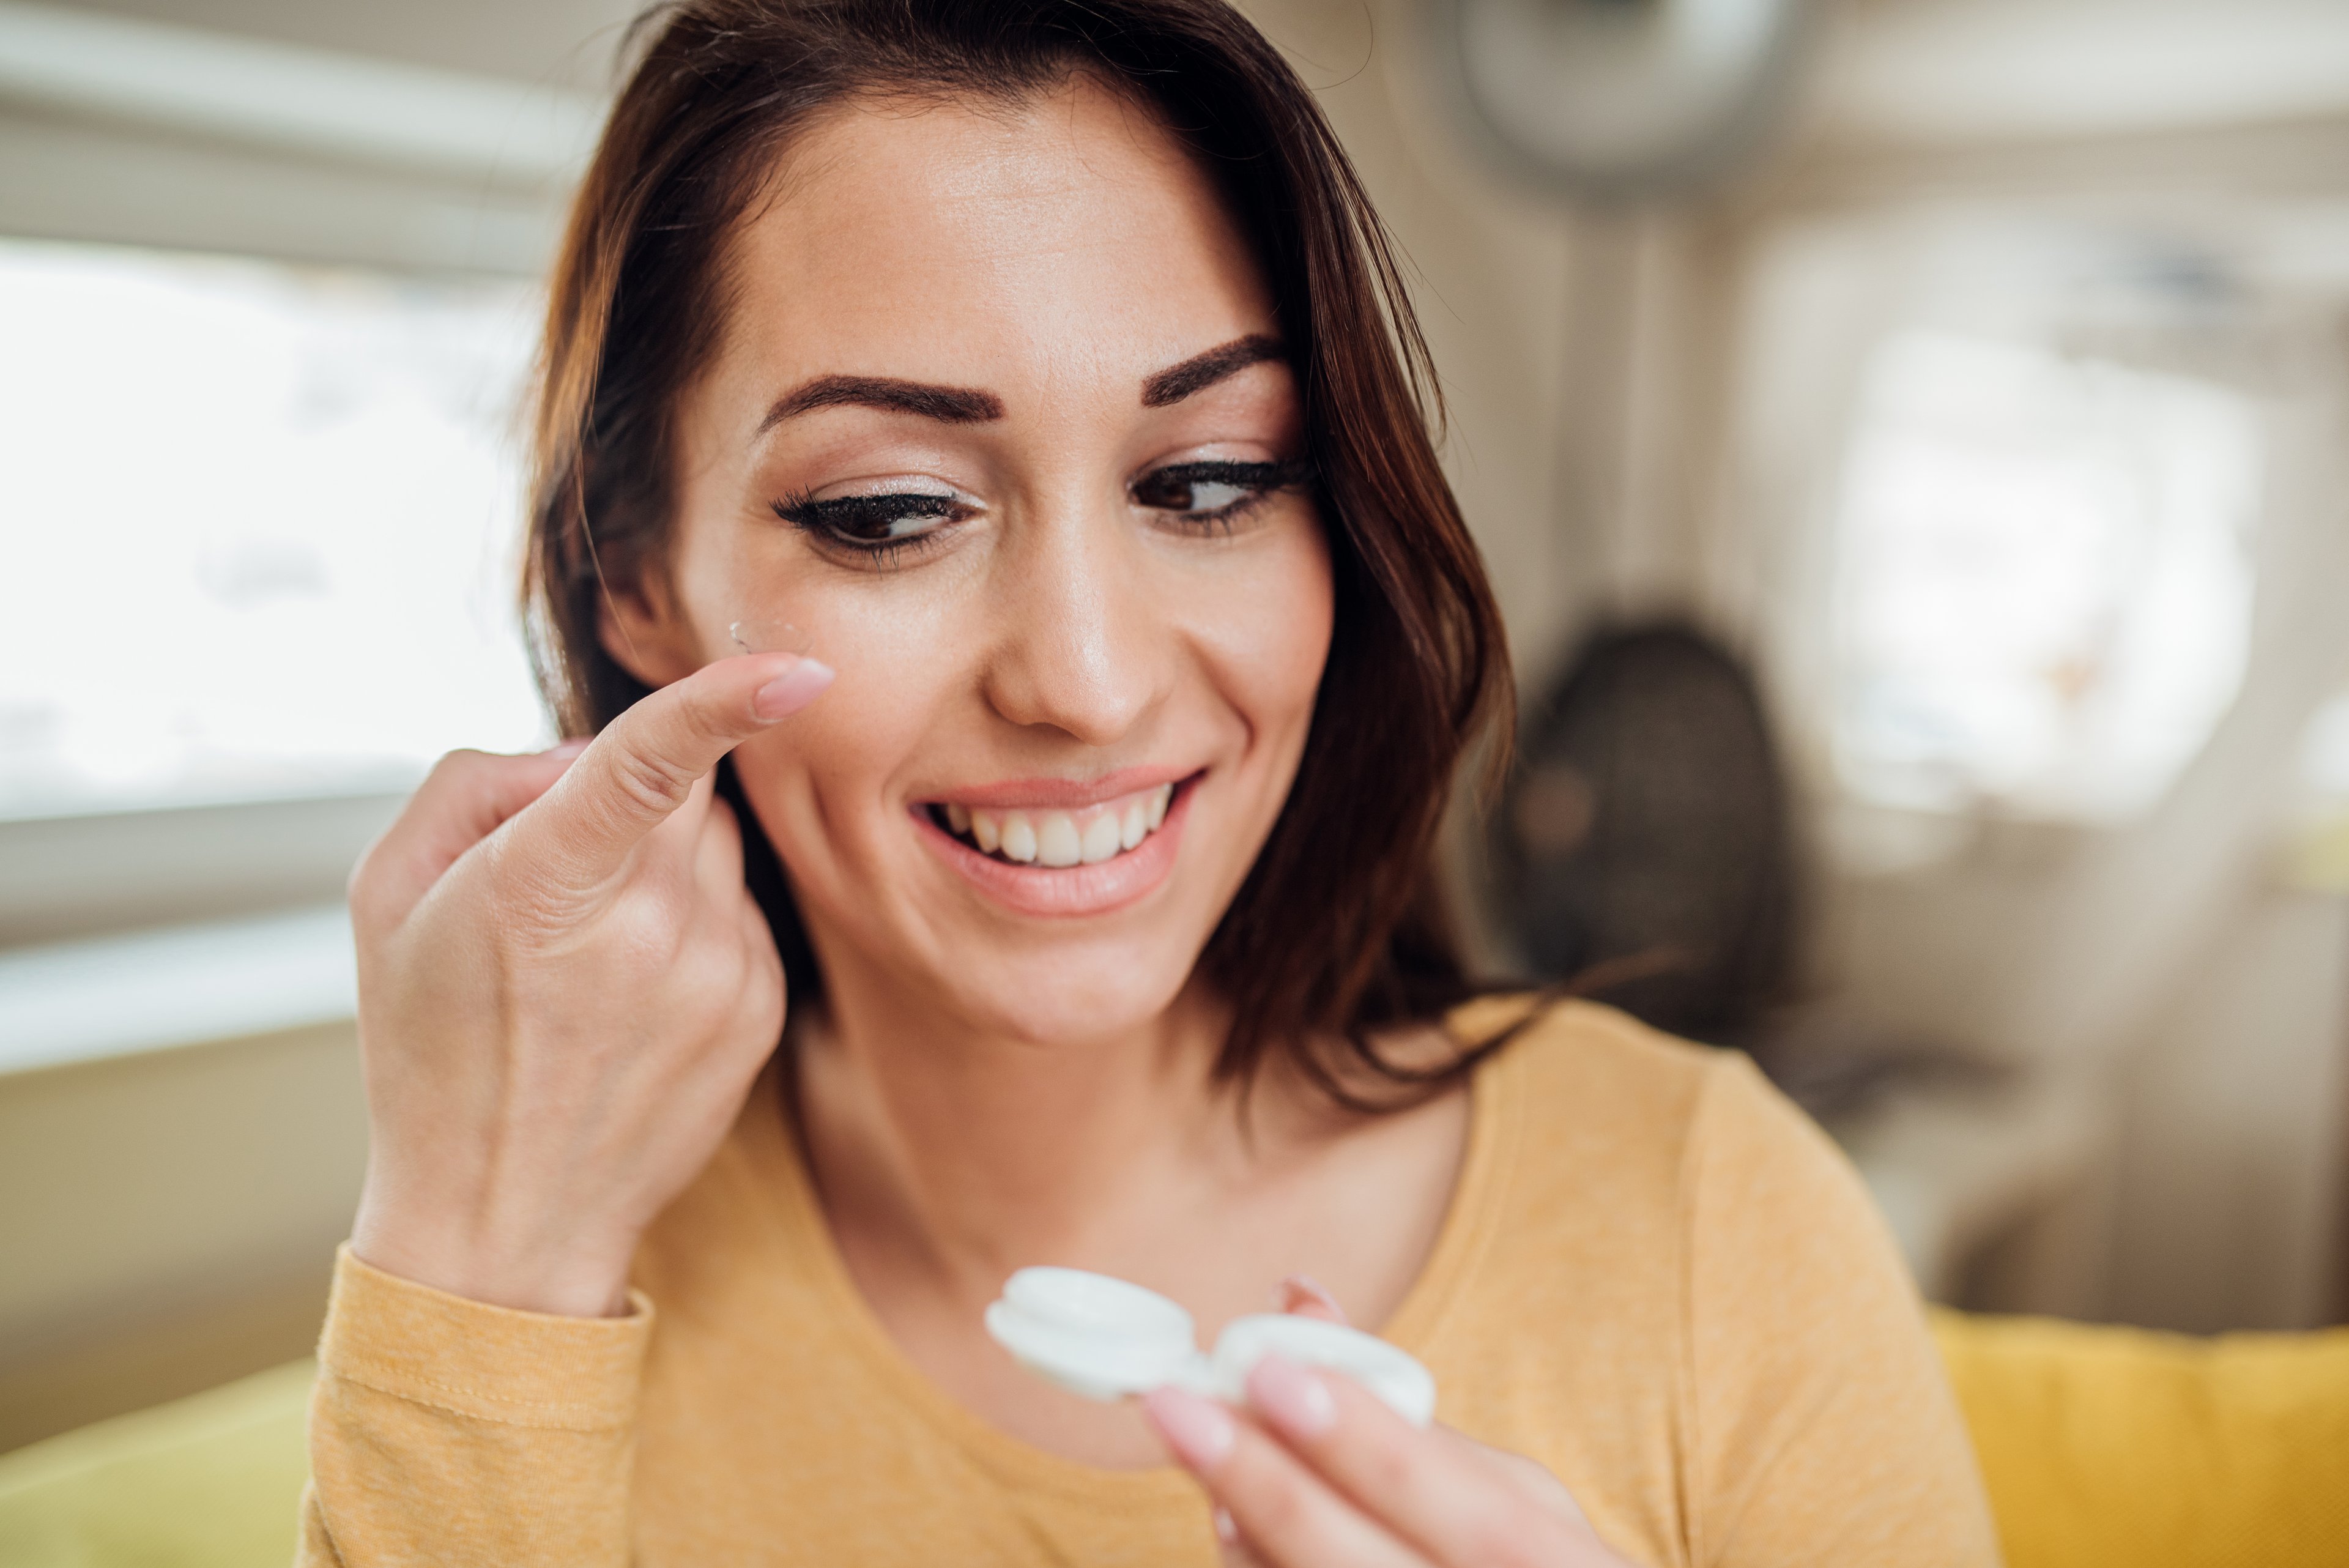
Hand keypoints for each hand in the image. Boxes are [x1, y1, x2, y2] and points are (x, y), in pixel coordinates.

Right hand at [345, 651, 832, 1317]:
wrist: (504, 1219)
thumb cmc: (431, 1047)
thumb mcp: (388, 896)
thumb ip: (478, 782)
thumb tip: (585, 752)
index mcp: (543, 888)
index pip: (648, 766)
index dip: (725, 699)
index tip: (799, 666)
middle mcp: (647, 929)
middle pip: (690, 791)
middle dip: (639, 802)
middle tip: (564, 880)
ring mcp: (716, 973)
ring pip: (721, 848)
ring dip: (669, 866)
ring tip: (592, 957)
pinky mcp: (761, 1010)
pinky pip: (742, 912)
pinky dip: (697, 926)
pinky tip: (636, 997)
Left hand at [1144, 1282, 1630, 1566]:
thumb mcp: (1509, 1493)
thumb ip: (1409, 1413)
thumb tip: (1294, 1301)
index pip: (1474, 1516)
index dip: (1371, 1451)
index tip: (1273, 1375)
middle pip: (1362, 1567)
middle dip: (1268, 1483)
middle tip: (1177, 1405)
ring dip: (1242, 1534)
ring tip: (1195, 1448)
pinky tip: (1227, 1522)